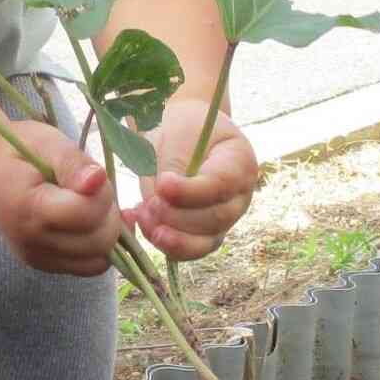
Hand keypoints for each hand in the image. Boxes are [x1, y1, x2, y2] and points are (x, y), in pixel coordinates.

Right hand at [0, 119, 121, 275]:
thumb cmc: (17, 149)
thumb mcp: (48, 142)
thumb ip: (74, 163)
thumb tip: (98, 180)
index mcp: (28, 208)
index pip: (86, 215)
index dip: (102, 193)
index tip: (91, 174)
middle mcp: (30, 242)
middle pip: (97, 242)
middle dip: (108, 213)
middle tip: (93, 188)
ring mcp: (36, 258)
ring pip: (98, 259)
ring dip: (106, 231)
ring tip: (90, 203)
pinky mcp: (43, 265)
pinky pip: (87, 266)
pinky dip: (97, 246)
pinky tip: (91, 221)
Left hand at [121, 97, 258, 260]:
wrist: (186, 136)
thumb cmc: (185, 129)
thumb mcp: (180, 133)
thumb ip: (174, 163)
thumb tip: (162, 198)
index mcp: (240, 163)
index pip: (221, 185)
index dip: (191, 191)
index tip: (163, 185)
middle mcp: (239, 197)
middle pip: (215, 219)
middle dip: (177, 216)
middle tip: (149, 204)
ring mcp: (224, 219)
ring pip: (203, 242)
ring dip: (169, 236)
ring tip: (142, 216)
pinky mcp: (204, 234)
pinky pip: (188, 250)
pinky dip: (163, 243)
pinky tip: (140, 223)